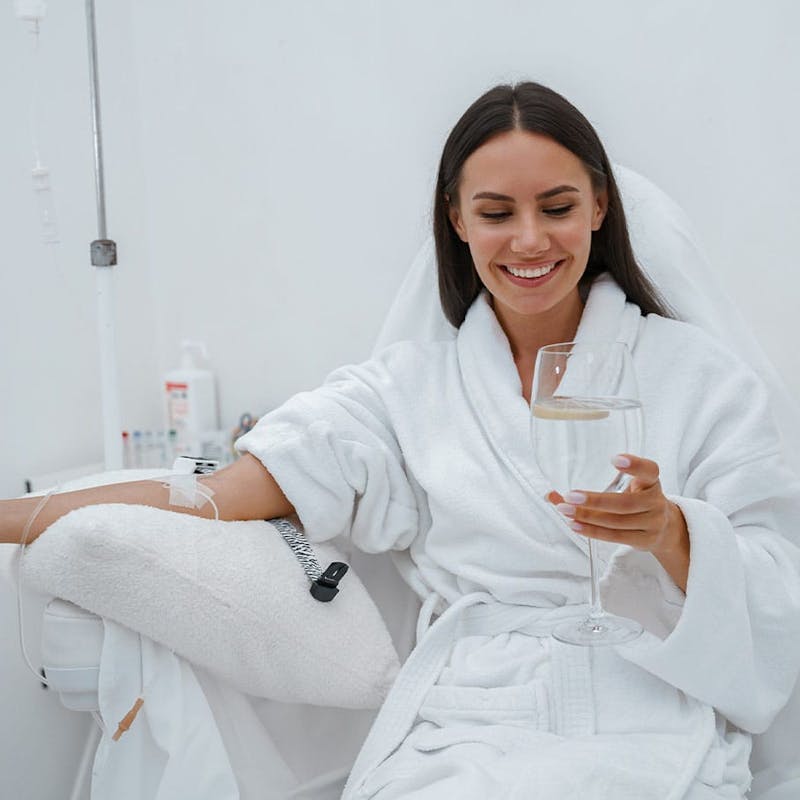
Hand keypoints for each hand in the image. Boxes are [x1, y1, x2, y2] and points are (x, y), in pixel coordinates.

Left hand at [548, 454, 689, 591]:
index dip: (635, 465)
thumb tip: (551, 495)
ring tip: (565, 511)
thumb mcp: (623, 489)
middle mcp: (655, 502)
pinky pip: (615, 537)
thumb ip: (593, 488)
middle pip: (625, 503)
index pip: (649, 470)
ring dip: (588, 517)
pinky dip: (593, 531)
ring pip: (617, 522)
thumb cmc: (635, 501)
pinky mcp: (645, 540)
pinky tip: (575, 525)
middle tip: (570, 496)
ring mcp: (653, 523)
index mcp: (651, 482)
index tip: (615, 459)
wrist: (665, 528)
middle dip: (595, 500)